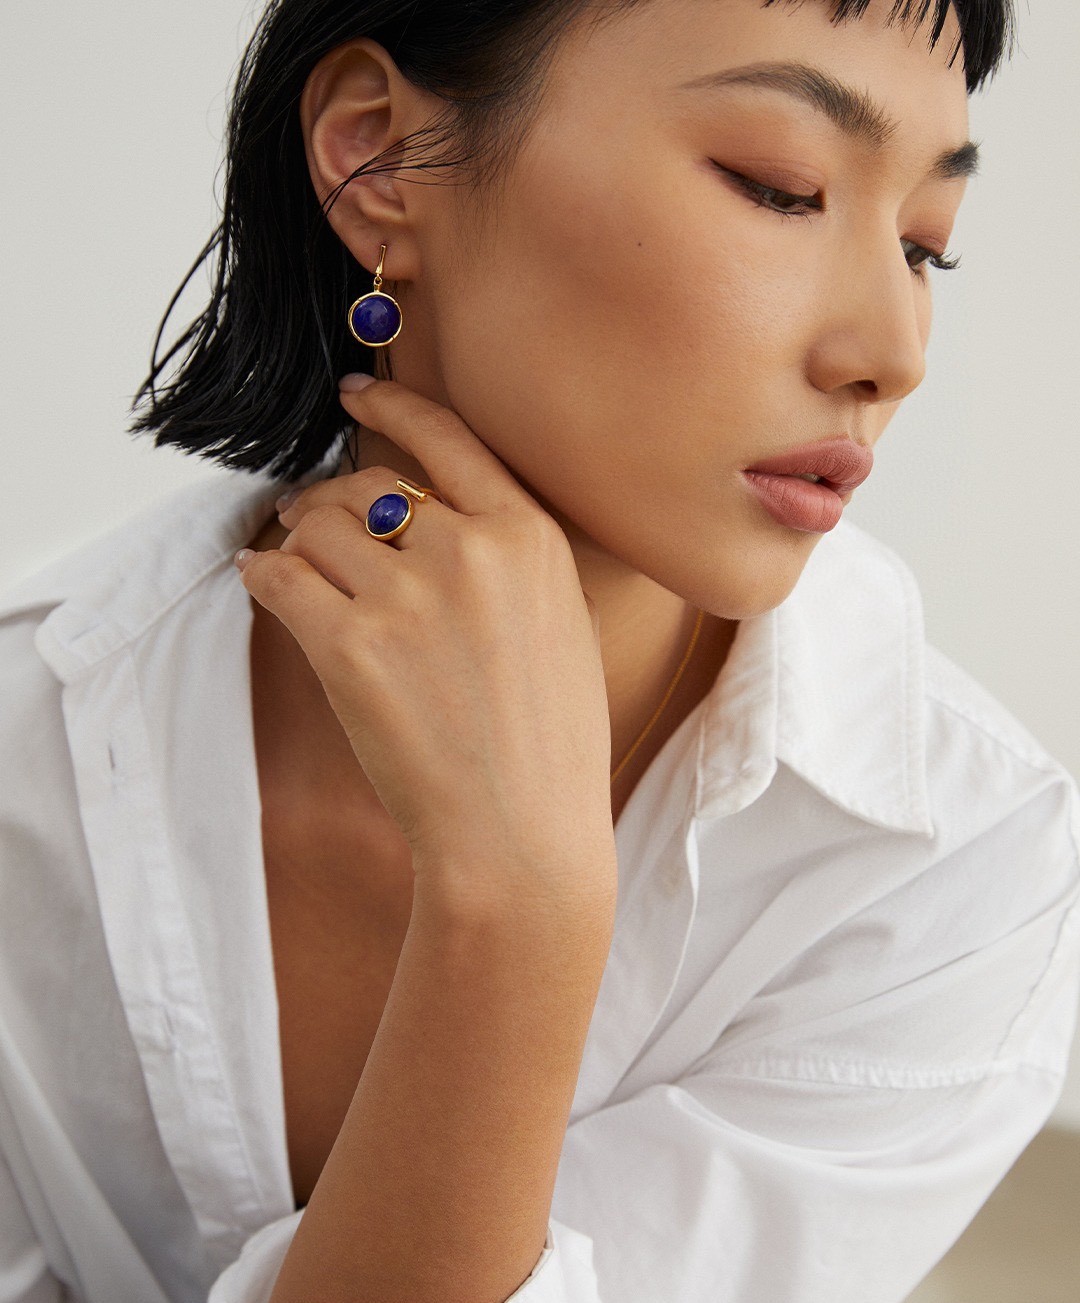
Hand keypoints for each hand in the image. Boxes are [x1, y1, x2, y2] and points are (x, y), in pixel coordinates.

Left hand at [237, 378, 616, 912]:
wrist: (521, 834)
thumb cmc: (550, 746)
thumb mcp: (562, 626)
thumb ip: (510, 560)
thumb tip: (440, 521)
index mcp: (529, 539)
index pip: (448, 441)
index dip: (392, 406)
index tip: (359, 392)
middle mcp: (469, 551)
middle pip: (369, 486)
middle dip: (332, 498)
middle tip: (309, 515)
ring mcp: (407, 597)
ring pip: (318, 527)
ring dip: (296, 538)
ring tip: (290, 557)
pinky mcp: (348, 647)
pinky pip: (278, 576)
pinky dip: (261, 573)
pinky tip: (260, 578)